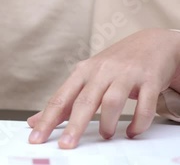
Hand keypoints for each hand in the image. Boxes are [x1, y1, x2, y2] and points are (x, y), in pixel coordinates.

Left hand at [27, 28, 179, 148]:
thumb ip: (63, 100)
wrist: (152, 42)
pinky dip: (138, 122)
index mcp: (82, 72)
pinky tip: (132, 132)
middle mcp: (102, 71)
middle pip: (84, 101)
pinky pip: (144, 105)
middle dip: (74, 126)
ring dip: (108, 123)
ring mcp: (126, 74)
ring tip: (106, 135)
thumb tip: (35, 121)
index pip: (60, 98)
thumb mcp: (85, 77)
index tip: (36, 138)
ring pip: (112, 101)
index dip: (47, 119)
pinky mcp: (149, 79)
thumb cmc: (114, 64)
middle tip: (67, 145)